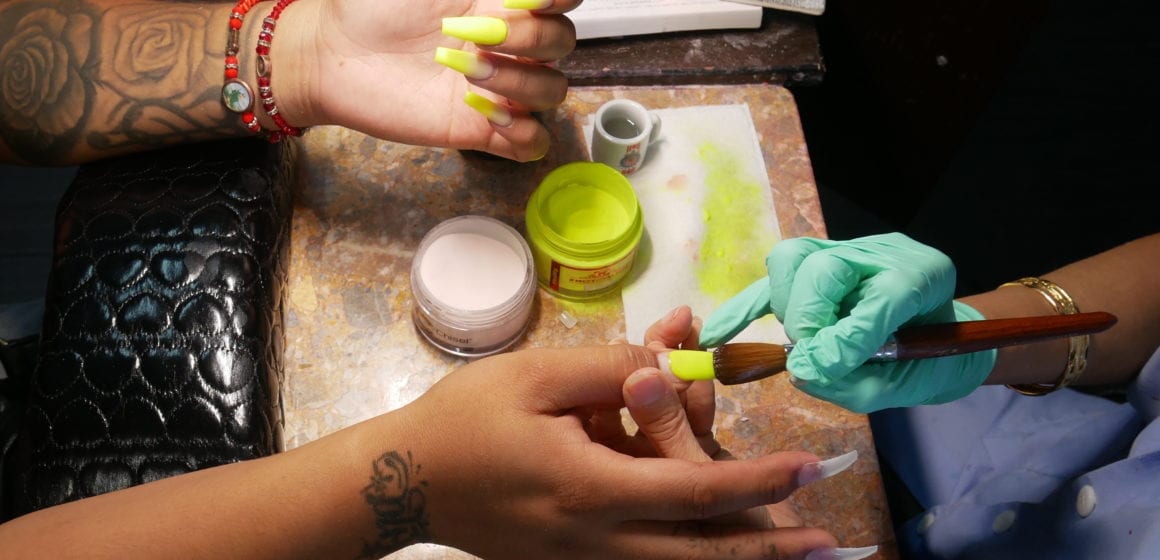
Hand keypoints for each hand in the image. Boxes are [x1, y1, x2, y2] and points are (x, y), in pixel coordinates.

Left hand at [279, 0, 577, 160]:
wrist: (334, 54)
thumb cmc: (371, 7)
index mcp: (501, 4)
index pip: (561, 2)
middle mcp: (507, 45)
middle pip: (562, 44)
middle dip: (530, 37)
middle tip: (477, 33)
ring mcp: (498, 88)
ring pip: (553, 91)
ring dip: (522, 81)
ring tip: (468, 72)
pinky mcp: (480, 129)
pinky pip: (533, 142)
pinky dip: (524, 132)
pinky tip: (488, 114)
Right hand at [401, 342, 839, 558]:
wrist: (403, 484)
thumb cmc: (465, 420)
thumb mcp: (534, 375)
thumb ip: (609, 370)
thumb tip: (667, 369)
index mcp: (589, 488)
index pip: (695, 488)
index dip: (758, 479)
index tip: (810, 468)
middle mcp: (597, 540)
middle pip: (701, 554)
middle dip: (768, 551)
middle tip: (828, 549)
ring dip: (731, 553)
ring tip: (787, 547)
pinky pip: (642, 558)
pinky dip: (683, 544)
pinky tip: (709, 534)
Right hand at [699, 233, 995, 412]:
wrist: (937, 335)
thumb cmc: (925, 361)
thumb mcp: (906, 383)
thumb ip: (859, 381)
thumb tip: (801, 370)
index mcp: (922, 276)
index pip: (882, 294)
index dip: (849, 336)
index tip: (819, 368)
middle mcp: (881, 252)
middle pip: (822, 269)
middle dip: (808, 320)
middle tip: (811, 356)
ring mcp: (845, 250)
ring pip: (791, 260)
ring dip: (787, 307)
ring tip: (801, 341)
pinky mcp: (813, 264)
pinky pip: (770, 279)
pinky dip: (743, 306)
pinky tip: (716, 334)